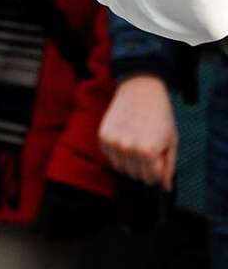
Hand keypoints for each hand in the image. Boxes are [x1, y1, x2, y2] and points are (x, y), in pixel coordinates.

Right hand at [98, 75, 177, 189]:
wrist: (140, 88)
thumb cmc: (159, 113)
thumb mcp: (171, 141)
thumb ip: (169, 167)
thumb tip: (165, 187)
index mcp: (147, 151)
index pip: (151, 179)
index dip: (157, 168)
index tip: (158, 154)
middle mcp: (127, 148)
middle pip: (136, 175)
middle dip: (144, 166)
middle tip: (148, 145)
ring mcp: (113, 142)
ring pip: (122, 168)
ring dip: (130, 160)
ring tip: (136, 141)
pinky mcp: (103, 135)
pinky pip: (110, 157)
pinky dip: (117, 152)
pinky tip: (125, 136)